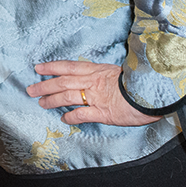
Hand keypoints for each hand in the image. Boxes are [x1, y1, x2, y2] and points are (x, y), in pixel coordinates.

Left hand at [26, 60, 161, 126]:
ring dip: (52, 100)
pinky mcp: (104, 112)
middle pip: (63, 82)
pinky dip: (71, 117)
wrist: (154, 90)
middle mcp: (93, 81)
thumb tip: (95, 77)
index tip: (38, 68)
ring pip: (68, 97)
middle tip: (30, 89)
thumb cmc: (139, 80)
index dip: (51, 67)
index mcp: (97, 69)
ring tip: (41, 103)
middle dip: (45, 85)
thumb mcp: (119, 71)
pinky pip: (83, 114)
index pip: (68, 66)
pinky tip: (64, 120)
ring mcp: (97, 97)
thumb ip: (104, 74)